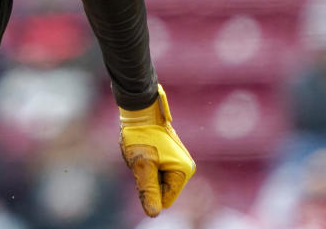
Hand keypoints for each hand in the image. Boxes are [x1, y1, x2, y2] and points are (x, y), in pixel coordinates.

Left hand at [119, 84, 195, 216]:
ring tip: (142, 152)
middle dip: (147, 178)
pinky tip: (142, 150)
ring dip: (145, 169)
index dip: (150, 188)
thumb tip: (153, 215)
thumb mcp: (141, 164)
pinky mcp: (169, 156)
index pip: (165, 198)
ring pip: (156, 179)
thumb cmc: (141, 135)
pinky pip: (155, 170)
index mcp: (183, 171)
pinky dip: (145, 163)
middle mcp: (185, 167)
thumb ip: (148, 190)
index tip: (144, 167)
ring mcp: (177, 162)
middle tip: (142, 158)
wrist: (140, 110)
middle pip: (161, 189)